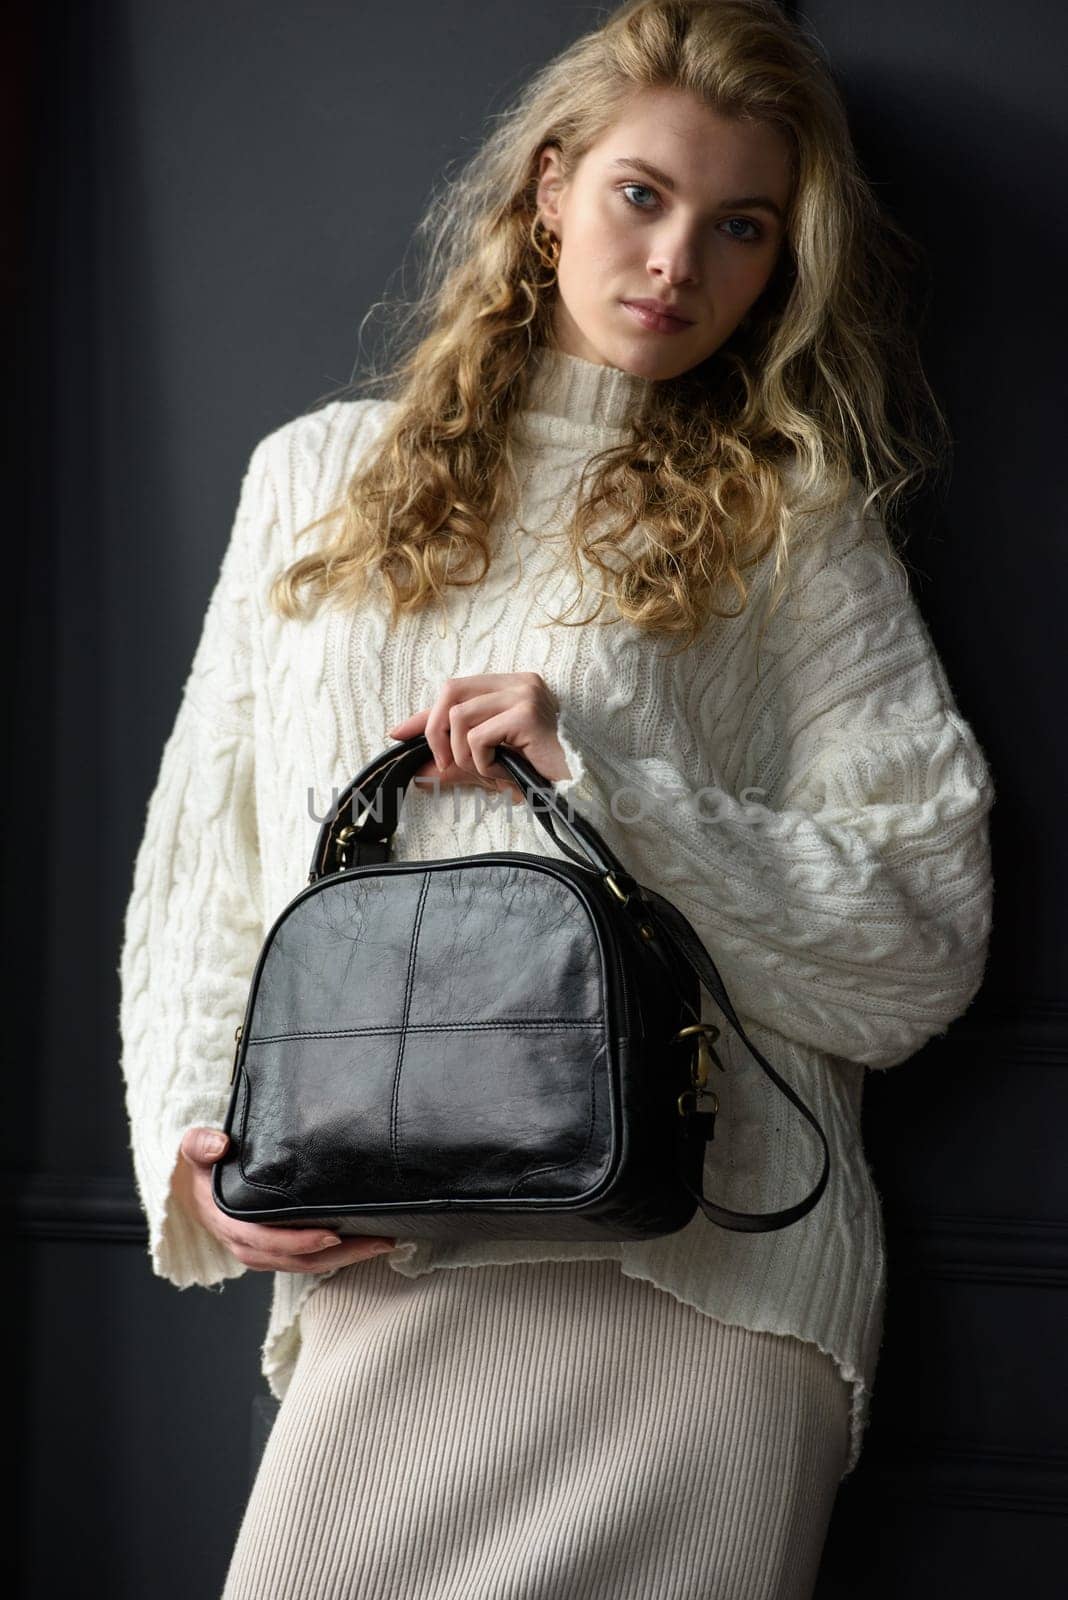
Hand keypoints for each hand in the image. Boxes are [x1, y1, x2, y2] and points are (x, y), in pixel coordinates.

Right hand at [171, 1127, 396, 1272]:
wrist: (192, 1189)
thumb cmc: (201, 1168)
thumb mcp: (194, 1150)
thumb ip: (202, 1144)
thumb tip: (219, 1144)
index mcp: (230, 1224)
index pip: (268, 1240)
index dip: (300, 1242)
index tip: (332, 1235)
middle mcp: (247, 1246)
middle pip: (298, 1260)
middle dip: (340, 1255)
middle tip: (379, 1242)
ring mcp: (263, 1253)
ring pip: (307, 1266)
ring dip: (345, 1258)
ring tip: (382, 1243)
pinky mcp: (276, 1251)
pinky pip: (307, 1261)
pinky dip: (336, 1257)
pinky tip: (364, 1243)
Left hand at [386, 672, 572, 802]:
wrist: (580, 788)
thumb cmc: (542, 775)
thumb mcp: (491, 764)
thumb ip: (456, 761)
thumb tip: (418, 768)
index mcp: (512, 686)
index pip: (456, 689)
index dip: (424, 714)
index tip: (398, 733)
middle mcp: (519, 682)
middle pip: (451, 691)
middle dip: (434, 730)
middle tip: (443, 765)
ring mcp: (524, 695)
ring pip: (460, 717)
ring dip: (463, 754)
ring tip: (487, 772)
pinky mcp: (526, 715)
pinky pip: (478, 737)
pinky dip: (482, 761)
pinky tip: (502, 772)